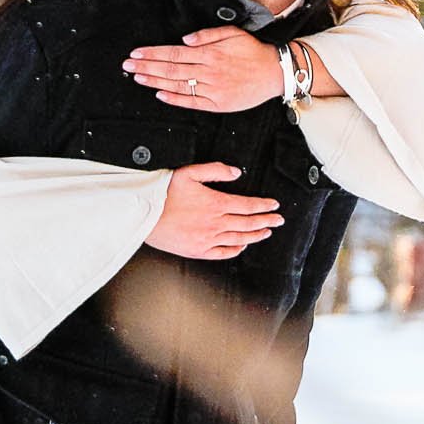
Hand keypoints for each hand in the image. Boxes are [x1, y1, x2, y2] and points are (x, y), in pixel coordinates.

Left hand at [123, 26, 280, 111]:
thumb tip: (185, 39)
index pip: (173, 53)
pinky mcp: (217, 104)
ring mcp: (212, 89)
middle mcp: (208, 71)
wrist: (274, 73)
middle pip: (171, 69)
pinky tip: (159, 94)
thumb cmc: (253, 51)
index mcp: (209, 53)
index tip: (136, 53)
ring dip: (155, 81)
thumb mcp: (233, 33)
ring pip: (178, 85)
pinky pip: (192, 102)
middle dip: (147, 67)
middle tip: (128, 65)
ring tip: (138, 78)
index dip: (153, 54)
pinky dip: (174, 99)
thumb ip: (207, 35)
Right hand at [146, 163, 281, 259]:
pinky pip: (223, 252)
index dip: (264, 206)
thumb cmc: (164, 193)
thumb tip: (236, 172)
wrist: (144, 214)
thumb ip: (215, 170)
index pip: (248, 205)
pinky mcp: (198, 250)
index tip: (274, 206)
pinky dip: (236, 249)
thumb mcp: (189, 172)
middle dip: (266, 221)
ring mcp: (208, 239)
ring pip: (239, 238)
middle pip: (248, 223)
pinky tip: (242, 246)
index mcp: (216, 203)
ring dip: (256, 235)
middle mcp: (215, 223)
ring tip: (266, 232)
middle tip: (278, 220)